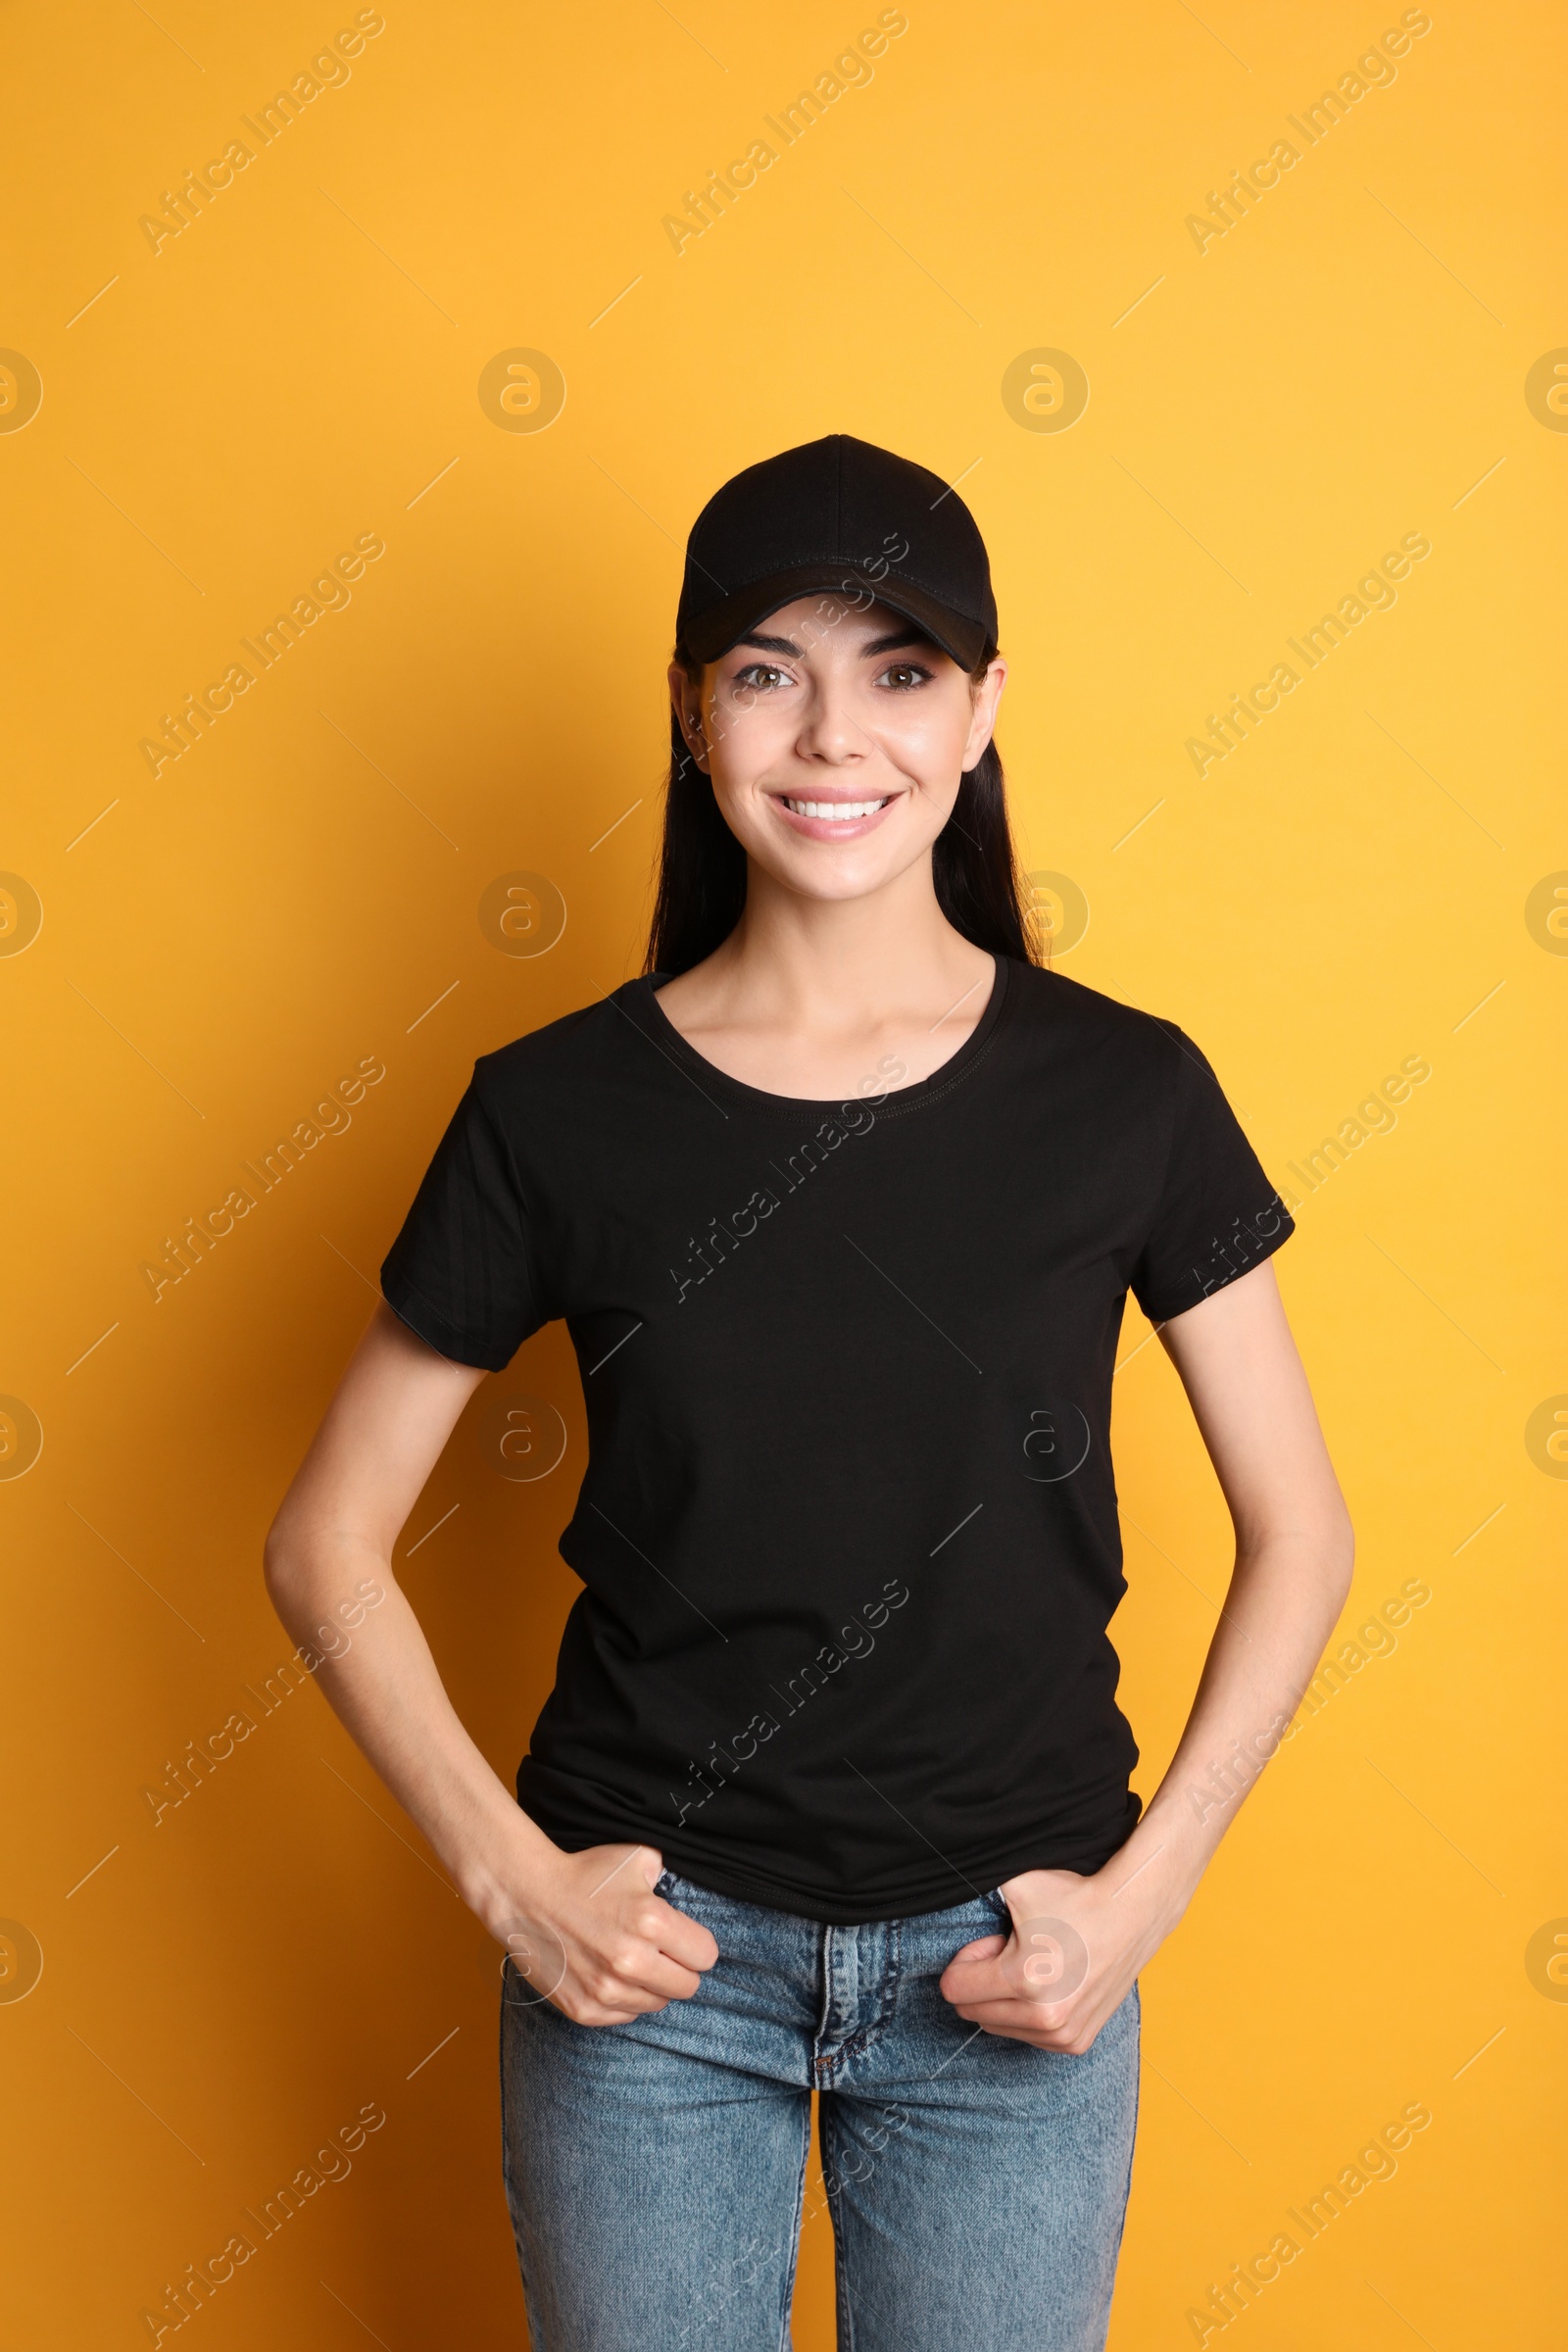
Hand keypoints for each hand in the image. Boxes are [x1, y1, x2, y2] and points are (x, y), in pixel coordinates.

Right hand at [486, 1841, 717, 2026]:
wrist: (527, 1895)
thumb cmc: (585, 1874)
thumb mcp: (638, 1857)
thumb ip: (671, 1875)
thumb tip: (687, 1894)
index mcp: (652, 1922)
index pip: (706, 1956)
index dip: (696, 1944)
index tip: (681, 1937)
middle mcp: (631, 1961)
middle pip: (688, 1987)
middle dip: (679, 1968)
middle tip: (659, 1951)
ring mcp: (606, 1990)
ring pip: (657, 2004)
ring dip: (651, 1986)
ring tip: (629, 1959)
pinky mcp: (584, 2010)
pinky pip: (625, 2017)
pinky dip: (623, 2000)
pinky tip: (609, 1974)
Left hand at [938, 1858, 1172, 2053]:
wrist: (1131, 1914)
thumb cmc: (1073, 1897)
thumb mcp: (1017, 1885)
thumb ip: (972, 1886)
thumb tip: (931, 1883)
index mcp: (1024, 1981)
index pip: (954, 1990)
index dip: (967, 1960)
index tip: (994, 1941)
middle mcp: (1045, 2017)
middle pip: (972, 2011)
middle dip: (984, 1979)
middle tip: (1015, 1949)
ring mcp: (1062, 2035)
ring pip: (996, 2026)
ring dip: (1005, 1998)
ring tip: (1036, 1964)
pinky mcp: (1076, 2043)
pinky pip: (1025, 2036)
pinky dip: (1027, 2013)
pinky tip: (1052, 1984)